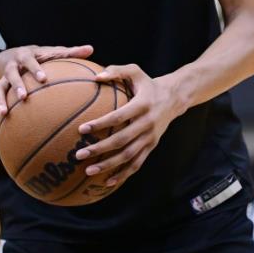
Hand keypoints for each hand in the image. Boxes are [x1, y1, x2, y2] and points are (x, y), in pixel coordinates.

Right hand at [0, 43, 93, 131]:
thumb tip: (91, 48)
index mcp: (26, 56)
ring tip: (4, 114)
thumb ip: (71, 52)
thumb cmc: (41, 57)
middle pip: (11, 75)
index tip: (43, 79)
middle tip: (23, 97)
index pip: (30, 61)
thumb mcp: (53, 52)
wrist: (16, 56)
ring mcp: (2, 79)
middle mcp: (12, 67)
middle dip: (16, 86)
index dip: (35, 69)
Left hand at [75, 64, 181, 187]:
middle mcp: (147, 123)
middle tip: (79, 155)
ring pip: (129, 156)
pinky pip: (137, 163)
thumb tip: (96, 77)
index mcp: (142, 105)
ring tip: (88, 171)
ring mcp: (150, 137)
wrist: (174, 98)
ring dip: (109, 165)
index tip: (82, 129)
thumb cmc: (147, 83)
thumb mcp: (135, 71)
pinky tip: (107, 182)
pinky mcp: (152, 146)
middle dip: (100, 149)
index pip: (119, 117)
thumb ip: (116, 70)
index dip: (101, 123)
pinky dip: (123, 174)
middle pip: (122, 140)